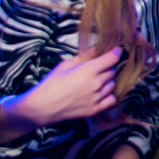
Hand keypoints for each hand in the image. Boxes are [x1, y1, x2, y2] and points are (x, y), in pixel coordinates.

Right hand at [1, 47, 121, 139]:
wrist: (42, 106)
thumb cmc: (51, 83)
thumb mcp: (66, 64)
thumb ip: (84, 56)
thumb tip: (97, 48)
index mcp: (89, 70)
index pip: (112, 58)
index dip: (116, 53)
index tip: (117, 50)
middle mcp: (96, 84)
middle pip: (112, 71)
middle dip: (106, 67)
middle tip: (96, 68)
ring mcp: (97, 98)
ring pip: (112, 84)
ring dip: (107, 81)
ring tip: (94, 81)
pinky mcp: (95, 109)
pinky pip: (111, 99)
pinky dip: (108, 95)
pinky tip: (99, 93)